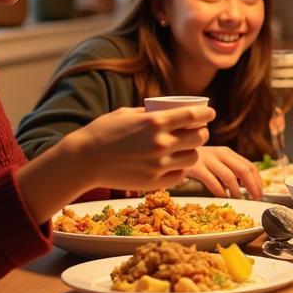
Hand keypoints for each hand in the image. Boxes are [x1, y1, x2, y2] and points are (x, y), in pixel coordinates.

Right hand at [64, 105, 214, 193]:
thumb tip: (169, 111)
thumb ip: (151, 113)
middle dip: (202, 133)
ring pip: (193, 158)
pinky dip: (180, 170)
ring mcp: (159, 164)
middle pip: (199, 137)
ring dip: (193, 152)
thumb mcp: (128, 114)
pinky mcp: (154, 181)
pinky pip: (180, 176)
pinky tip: (174, 165)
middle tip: (198, 131)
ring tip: (186, 149)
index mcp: (155, 122)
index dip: (206, 113)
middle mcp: (161, 143)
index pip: (193, 115)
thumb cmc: (102, 133)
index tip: (210, 113)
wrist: (82, 161)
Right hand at [185, 146, 262, 198]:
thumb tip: (245, 187)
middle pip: (243, 170)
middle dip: (252, 186)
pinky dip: (220, 192)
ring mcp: (208, 160)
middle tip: (255, 198)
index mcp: (227, 152)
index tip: (260, 193)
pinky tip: (221, 197)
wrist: (173, 152)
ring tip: (238, 200)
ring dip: (237, 191)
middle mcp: (220, 154)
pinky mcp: (196, 168)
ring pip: (230, 177)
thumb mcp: (215, 161)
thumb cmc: (197, 161)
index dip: (257, 180)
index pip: (249, 165)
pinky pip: (212, 182)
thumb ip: (229, 169)